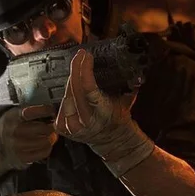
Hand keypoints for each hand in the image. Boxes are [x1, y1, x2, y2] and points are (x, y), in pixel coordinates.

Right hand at [0, 105, 58, 176]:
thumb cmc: (7, 129)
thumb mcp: (12, 115)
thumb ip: (28, 112)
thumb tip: (49, 113)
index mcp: (12, 118)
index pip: (32, 112)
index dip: (45, 110)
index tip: (51, 111)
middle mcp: (14, 132)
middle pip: (42, 128)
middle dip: (50, 127)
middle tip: (52, 126)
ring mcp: (18, 146)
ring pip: (44, 141)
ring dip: (50, 138)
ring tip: (49, 136)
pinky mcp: (22, 158)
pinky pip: (42, 153)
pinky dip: (47, 148)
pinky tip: (46, 145)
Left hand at [54, 49, 153, 175]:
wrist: (111, 139)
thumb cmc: (118, 117)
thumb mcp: (127, 100)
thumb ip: (129, 85)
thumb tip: (134, 67)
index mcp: (102, 113)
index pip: (88, 89)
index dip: (84, 71)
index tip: (85, 56)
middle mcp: (85, 121)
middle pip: (74, 91)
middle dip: (75, 70)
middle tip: (79, 55)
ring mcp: (71, 126)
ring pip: (65, 97)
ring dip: (70, 80)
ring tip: (75, 66)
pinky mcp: (61, 128)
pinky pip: (60, 106)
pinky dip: (65, 93)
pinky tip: (70, 83)